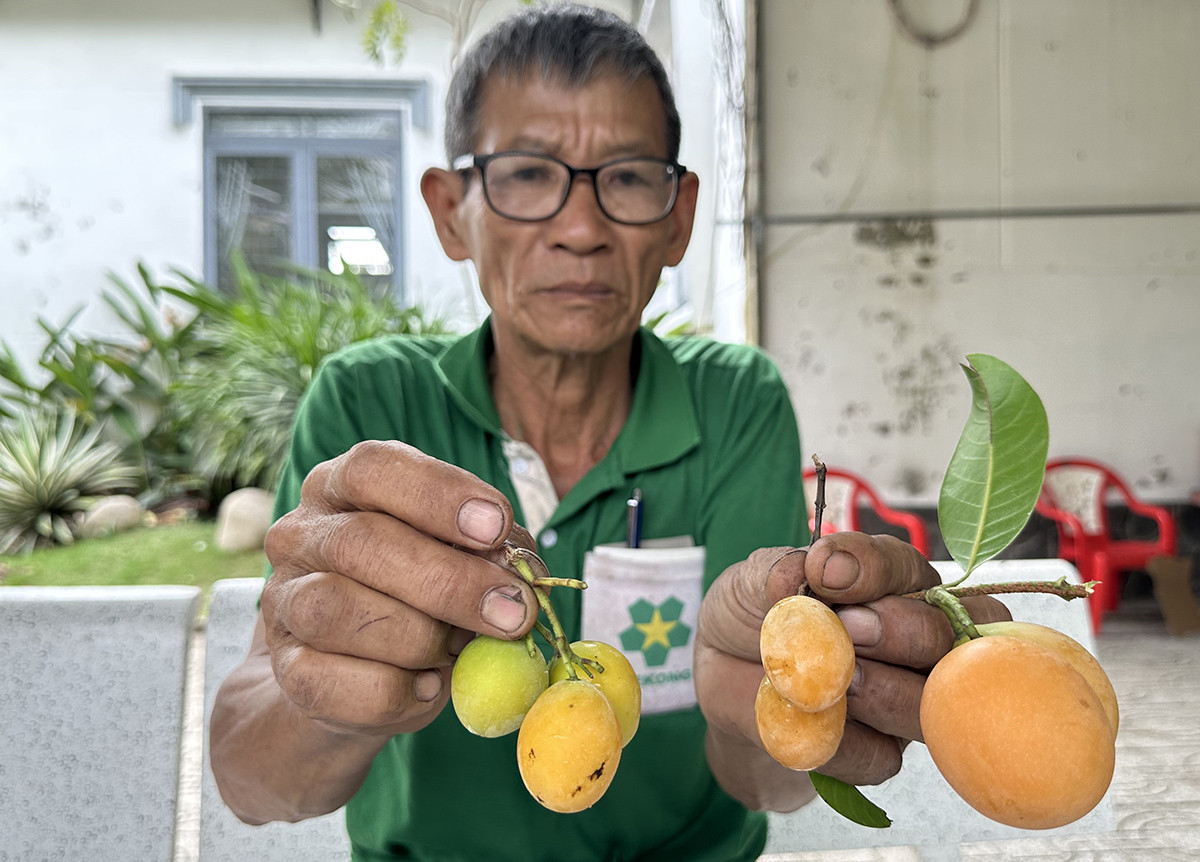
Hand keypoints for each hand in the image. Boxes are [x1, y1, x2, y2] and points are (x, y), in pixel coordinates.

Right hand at [260, 440, 537, 737]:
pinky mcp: (285, 670)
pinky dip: (393, 691)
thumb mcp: (462, 560)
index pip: (373, 468)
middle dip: (449, 580)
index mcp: (343, 487)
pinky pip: (331, 682)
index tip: (497, 527)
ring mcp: (284, 602)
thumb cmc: (420, 599)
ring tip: (456, 651)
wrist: (357, 680)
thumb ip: (492, 556)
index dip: (437, 494)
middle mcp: (302, 534)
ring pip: (335, 610)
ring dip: (418, 637)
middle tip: (513, 612)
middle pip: (361, 542)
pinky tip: (426, 686)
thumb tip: (523, 573)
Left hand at [695, 533, 1009, 787]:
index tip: (822, 575)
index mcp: (892, 583)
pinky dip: (839, 742)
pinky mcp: (881, 751)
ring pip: (925, 703)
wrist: (721, 676)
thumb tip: (809, 570)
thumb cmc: (753, 614)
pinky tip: (804, 722)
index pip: (908, 569)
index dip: (874, 570)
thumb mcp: (751, 580)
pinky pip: (879, 756)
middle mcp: (913, 640)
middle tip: (842, 628)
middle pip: (939, 637)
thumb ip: (780, 570)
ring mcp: (904, 699)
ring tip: (826, 682)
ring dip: (877, 690)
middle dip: (893, 631)